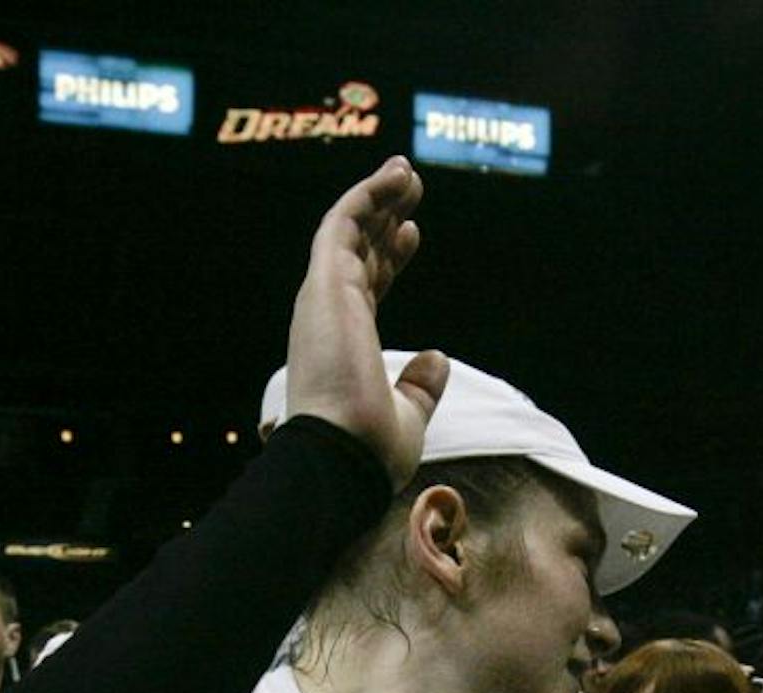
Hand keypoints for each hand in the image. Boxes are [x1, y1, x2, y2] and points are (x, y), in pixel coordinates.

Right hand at [285, 156, 449, 490]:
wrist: (342, 456)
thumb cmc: (369, 450)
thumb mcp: (407, 418)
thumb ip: (420, 388)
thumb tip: (438, 359)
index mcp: (345, 346)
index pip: (367, 288)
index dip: (389, 257)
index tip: (412, 232)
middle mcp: (330, 318)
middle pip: (357, 251)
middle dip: (382, 214)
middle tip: (410, 182)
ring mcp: (324, 299)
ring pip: (348, 229)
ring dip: (376, 194)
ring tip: (406, 167)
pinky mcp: (324, 284)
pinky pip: (343, 223)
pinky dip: (367, 195)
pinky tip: (395, 175)